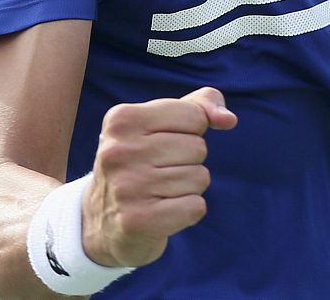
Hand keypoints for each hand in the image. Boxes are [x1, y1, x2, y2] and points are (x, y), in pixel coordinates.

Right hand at [82, 87, 236, 267]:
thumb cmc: (142, 161)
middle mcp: (118, 151)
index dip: (191, 132)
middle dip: (190, 161)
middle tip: (159, 173)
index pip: (194, 116)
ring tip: (159, 192)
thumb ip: (201, 106)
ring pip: (199, 178)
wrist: (101, 222)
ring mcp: (125, 188)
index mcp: (122, 119)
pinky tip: (163, 213)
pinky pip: (196, 207)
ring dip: (189, 188)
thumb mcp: (163, 123)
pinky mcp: (137, 221)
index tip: (163, 143)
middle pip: (198, 148)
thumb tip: (228, 119)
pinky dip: (188, 211)